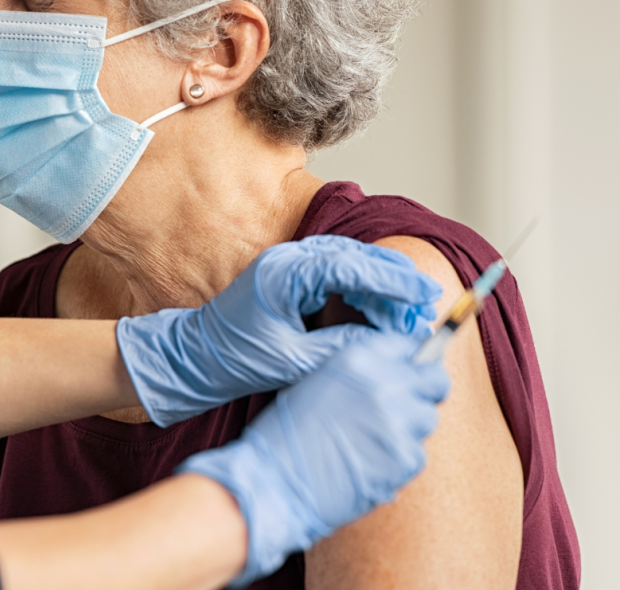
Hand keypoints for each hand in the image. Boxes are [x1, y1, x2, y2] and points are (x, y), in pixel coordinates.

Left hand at [116, 235, 440, 426]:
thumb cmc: (233, 360)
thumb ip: (341, 349)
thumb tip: (387, 344)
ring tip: (410, 311)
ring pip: (349, 264)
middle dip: (394, 281)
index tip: (424, 295)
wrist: (193, 359)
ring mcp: (288, 265)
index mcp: (285, 274)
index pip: (351, 266)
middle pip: (355, 257)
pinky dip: (362, 290)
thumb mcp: (293, 361)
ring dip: (380, 286)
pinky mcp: (289, 277)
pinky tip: (380, 311)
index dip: (393, 280)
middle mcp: (287, 260)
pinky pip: (336, 274)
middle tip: (426, 304)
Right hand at [178, 331, 449, 585]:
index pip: (410, 346)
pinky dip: (399, 461)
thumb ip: (361, 372)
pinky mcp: (405, 458)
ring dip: (409, 429)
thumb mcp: (319, 381)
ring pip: (427, 419)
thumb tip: (398, 373)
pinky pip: (417, 454)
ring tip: (374, 442)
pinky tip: (370, 464)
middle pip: (435, 380)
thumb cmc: (287, 434)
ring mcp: (399, 422)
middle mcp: (385, 384)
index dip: (411, 362)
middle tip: (407, 406)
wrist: (274, 481)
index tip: (410, 373)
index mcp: (360, 358)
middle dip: (425, 391)